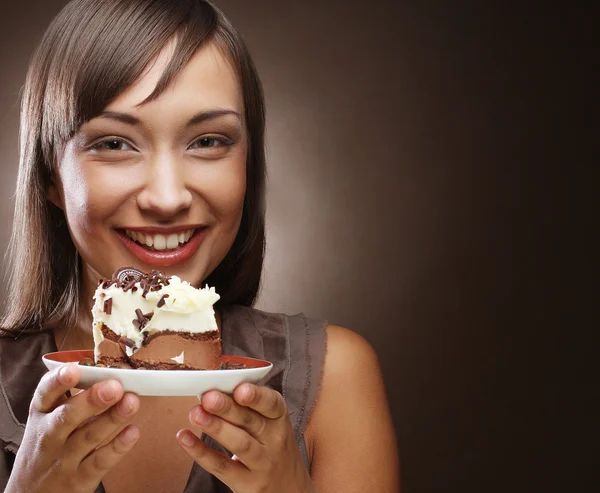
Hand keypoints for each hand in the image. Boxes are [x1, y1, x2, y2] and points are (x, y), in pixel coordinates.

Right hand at [5, 363, 139, 492]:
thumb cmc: (47, 446)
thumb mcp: (47, 420)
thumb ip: (72, 398)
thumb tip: (109, 374)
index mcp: (41, 414)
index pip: (45, 394)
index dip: (58, 381)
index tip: (74, 369)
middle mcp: (49, 436)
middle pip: (67, 416)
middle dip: (91, 400)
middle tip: (114, 386)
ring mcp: (64, 459)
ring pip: (89, 437)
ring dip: (112, 418)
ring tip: (132, 402)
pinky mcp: (80, 478)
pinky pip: (100, 462)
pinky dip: (117, 447)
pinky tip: (133, 432)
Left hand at [177, 384, 315, 492]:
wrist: (290, 488)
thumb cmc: (273, 447)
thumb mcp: (271, 425)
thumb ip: (249, 408)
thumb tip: (214, 389)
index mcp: (279, 419)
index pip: (272, 404)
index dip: (257, 396)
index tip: (240, 389)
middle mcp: (274, 441)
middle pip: (251, 422)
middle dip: (228, 408)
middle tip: (208, 397)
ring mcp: (262, 464)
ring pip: (239, 444)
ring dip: (216, 428)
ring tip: (195, 414)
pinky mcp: (246, 484)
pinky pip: (221, 467)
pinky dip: (201, 452)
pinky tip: (185, 438)